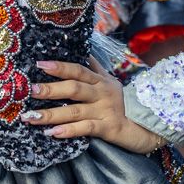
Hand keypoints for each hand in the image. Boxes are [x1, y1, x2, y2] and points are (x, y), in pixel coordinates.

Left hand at [21, 58, 163, 154]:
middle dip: (51, 89)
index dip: (59, 66)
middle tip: (31, 90)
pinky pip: (86, 128)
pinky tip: (53, 133)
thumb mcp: (111, 82)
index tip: (39, 64)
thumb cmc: (126, 103)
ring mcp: (105, 111)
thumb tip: (83, 51)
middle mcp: (102, 94)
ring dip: (51, 114)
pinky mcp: (109, 128)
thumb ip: (95, 68)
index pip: (78, 70)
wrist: (151, 124)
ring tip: (31, 117)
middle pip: (74, 89)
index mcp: (100, 81)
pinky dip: (68, 130)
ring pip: (74, 111)